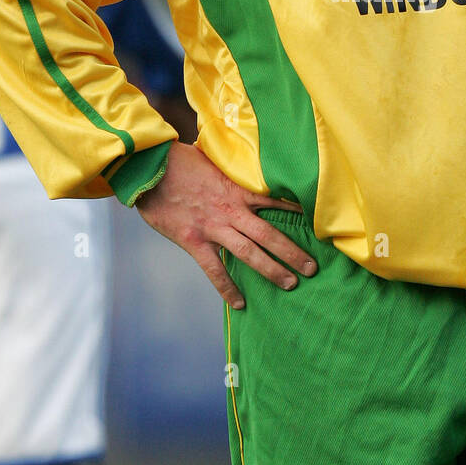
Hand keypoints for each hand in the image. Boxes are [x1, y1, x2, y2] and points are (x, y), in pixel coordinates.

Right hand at [136, 142, 315, 306]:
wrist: (149, 168)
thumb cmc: (180, 161)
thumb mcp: (213, 160)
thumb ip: (232, 172)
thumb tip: (246, 168)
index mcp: (237, 190)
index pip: (274, 201)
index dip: (296, 213)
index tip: (315, 224)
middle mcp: (230, 211)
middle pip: (269, 234)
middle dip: (292, 253)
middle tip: (312, 268)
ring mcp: (213, 228)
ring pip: (249, 253)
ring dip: (272, 270)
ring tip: (291, 284)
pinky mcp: (193, 241)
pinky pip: (214, 270)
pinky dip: (227, 288)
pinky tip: (240, 303)